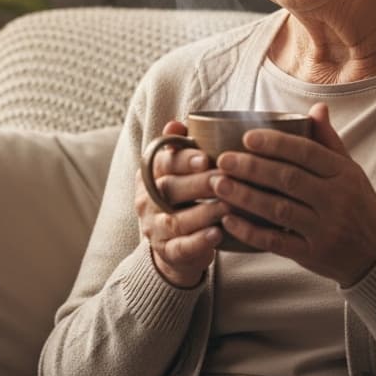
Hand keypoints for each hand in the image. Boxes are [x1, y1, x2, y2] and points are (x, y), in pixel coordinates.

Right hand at [135, 120, 225, 287]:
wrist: (175, 246)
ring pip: (176, 220)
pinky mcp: (167, 252)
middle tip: (225, 180)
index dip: (183, 159)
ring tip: (228, 207)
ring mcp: (154, 228)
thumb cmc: (183, 198)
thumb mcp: (178, 172)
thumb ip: (179, 148)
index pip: (162, 163)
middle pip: (169, 190)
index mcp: (149, 175)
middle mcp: (146, 200)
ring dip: (203, 212)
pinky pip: (181, 247)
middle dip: (199, 184)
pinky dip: (199, 241)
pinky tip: (218, 234)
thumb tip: (176, 123)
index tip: (205, 157)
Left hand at [211, 103, 375, 286]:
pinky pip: (276, 242)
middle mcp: (336, 201)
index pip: (307, 153)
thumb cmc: (358, 205)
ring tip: (219, 184)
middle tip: (223, 159)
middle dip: (252, 168)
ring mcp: (324, 230)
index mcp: (344, 174)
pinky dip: (250, 231)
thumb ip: (329, 141)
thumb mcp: (351, 171)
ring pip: (279, 210)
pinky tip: (228, 219)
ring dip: (245, 196)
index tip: (247, 137)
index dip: (275, 144)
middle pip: (288, 179)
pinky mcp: (312, 255)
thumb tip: (316, 108)